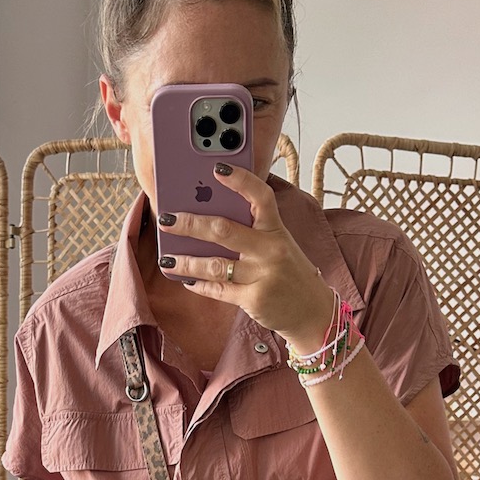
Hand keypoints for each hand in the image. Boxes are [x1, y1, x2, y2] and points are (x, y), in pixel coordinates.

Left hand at [159, 166, 336, 355]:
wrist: (312, 311)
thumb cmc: (290, 272)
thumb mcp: (280, 244)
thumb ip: (254, 230)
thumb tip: (210, 216)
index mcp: (277, 230)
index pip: (261, 197)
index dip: (240, 180)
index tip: (217, 169)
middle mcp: (271, 249)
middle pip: (224, 230)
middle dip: (190, 224)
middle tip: (166, 219)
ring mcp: (263, 276)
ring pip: (216, 264)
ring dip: (187, 261)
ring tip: (166, 258)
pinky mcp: (254, 299)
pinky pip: (219, 290)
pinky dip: (199, 284)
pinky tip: (185, 279)